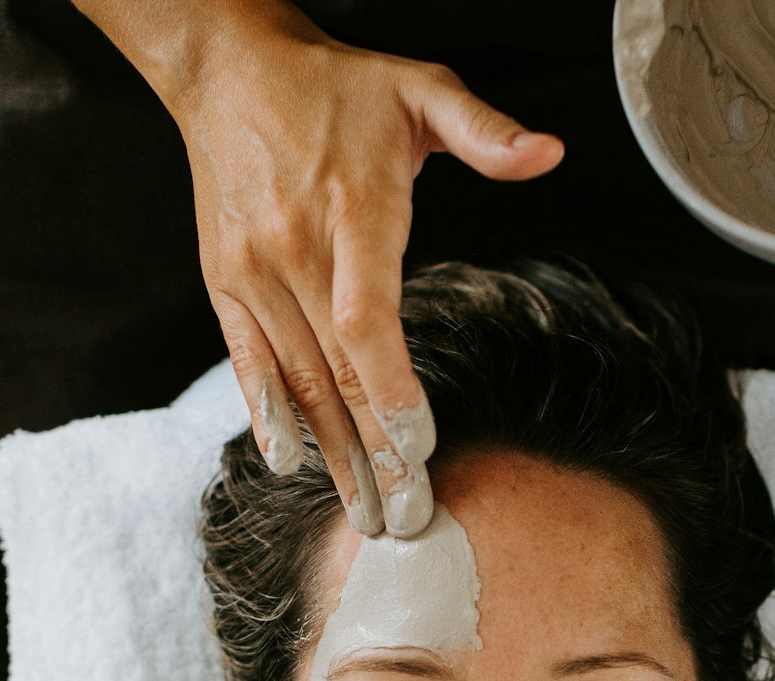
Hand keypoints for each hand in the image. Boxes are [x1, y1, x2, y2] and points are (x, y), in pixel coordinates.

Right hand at [157, 3, 563, 534]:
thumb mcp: (419, 87)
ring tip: (362, 514)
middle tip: (406, 518)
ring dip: (332, 454)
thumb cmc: (336, 87)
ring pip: (297, 382)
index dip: (393, 390)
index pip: (368, 319)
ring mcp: (253, 272)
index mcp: (350, 209)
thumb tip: (548, 153)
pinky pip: (248, 363)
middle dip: (375, 453)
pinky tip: (290, 465)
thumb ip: (484, 129)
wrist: (227, 68)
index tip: (420, 448)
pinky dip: (267, 416)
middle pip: (337, 371)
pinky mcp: (225, 285)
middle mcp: (295, 248)